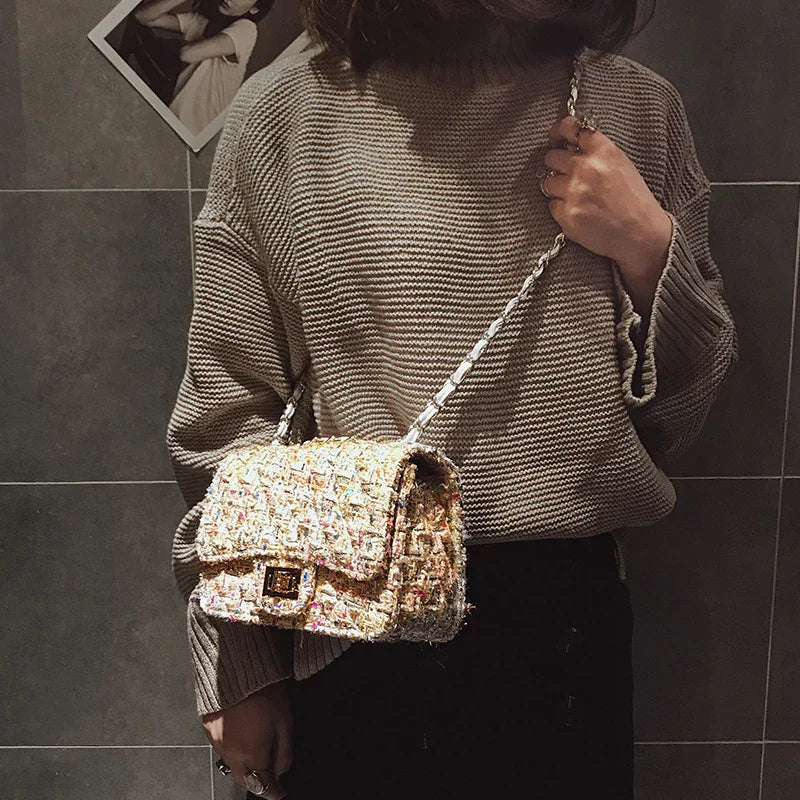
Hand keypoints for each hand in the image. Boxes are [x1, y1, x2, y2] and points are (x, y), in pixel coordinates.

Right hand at [202, 679, 292, 794]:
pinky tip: (242, 735)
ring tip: (256, 751)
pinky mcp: (207, 730)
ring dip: (244, 764)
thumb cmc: (265, 690)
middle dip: (257, 781)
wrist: (236, 667)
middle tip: (268, 774)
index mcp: (252, 755)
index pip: (263, 786)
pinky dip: (232, 748)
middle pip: (244, 781)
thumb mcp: (285, 722)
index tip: (280, 791)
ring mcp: (216, 742)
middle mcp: (231, 754)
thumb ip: (284, 752)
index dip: (274, 791)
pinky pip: (221, 748)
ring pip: (231, 765)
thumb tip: (282, 771)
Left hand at [542, 115, 672, 278]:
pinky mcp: (566, 215)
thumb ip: (596, 152)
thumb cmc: (634, 200)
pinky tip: (579, 212)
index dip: (559, 131)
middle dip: (556, 164)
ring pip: (547, 182)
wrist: (640, 233)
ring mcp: (573, 192)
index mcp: (602, 151)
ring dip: (557, 187)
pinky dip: (561, 209)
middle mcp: (585, 168)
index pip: (570, 128)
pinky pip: (552, 206)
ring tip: (575, 196)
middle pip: (551, 157)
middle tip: (565, 173)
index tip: (555, 136)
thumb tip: (569, 146)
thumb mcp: (621, 164)